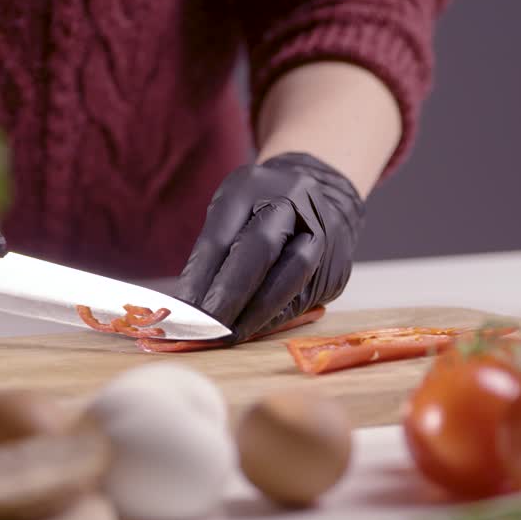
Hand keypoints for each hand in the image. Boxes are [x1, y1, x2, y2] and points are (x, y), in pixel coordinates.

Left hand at [174, 152, 364, 341]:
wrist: (325, 199)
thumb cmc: (262, 211)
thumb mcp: (231, 214)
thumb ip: (212, 254)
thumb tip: (189, 304)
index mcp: (253, 184)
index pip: (223, 234)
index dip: (201, 276)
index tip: (183, 310)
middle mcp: (293, 201)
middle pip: (260, 248)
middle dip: (230, 293)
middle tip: (206, 325)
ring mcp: (322, 232)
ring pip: (290, 275)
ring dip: (255, 312)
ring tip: (229, 335)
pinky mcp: (337, 265)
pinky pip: (303, 296)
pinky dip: (275, 316)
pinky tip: (255, 329)